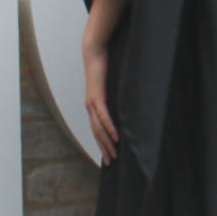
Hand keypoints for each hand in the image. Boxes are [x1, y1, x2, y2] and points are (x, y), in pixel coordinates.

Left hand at [83, 39, 118, 165]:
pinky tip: (115, 138)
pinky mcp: (97, 97)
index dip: (102, 143)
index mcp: (93, 106)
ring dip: (107, 143)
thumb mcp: (110, 84)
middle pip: (97, 133)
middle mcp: (90, 107)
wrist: (93, 53)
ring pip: (99, 129)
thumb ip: (115, 93)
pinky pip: (103, 117)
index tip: (109, 155)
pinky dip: (109, 128)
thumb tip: (126, 100)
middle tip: (111, 163)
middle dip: (104, 149)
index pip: (97, 129)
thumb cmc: (103, 66)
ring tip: (114, 155)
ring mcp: (92, 103)